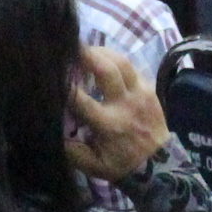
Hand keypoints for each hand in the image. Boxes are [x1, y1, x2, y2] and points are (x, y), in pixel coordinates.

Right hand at [63, 47, 168, 183]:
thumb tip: (53, 130)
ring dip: (102, 52)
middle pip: (106, 69)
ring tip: (86, 49)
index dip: (64, 85)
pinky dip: (117, 60)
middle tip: (70, 46)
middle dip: (86, 54)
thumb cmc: (121, 165)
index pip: (80, 99)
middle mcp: (125, 105)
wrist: (160, 166)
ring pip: (121, 62)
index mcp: (108, 124)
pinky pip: (132, 67)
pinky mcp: (150, 89)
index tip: (51, 73)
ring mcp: (140, 94)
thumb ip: (72, 150)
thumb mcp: (93, 165)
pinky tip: (105, 60)